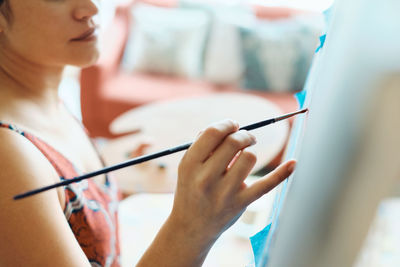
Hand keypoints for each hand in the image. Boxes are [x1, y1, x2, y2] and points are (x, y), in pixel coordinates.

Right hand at [169, 119, 295, 244]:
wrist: (191, 227)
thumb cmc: (192, 189)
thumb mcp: (187, 167)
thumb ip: (203, 145)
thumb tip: (229, 126)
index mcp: (190, 165)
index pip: (212, 133)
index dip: (227, 124)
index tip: (233, 125)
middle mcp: (206, 178)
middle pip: (233, 142)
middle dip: (244, 135)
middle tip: (246, 138)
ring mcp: (224, 193)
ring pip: (249, 157)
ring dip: (250, 152)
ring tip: (244, 157)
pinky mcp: (241, 203)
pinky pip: (266, 184)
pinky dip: (281, 173)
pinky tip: (293, 163)